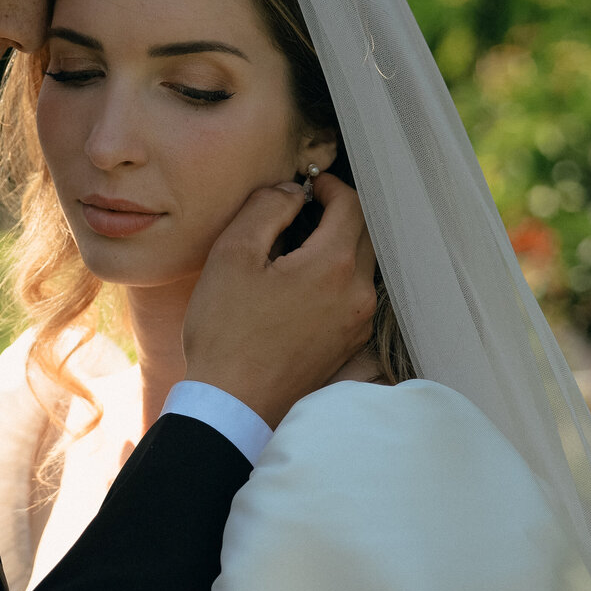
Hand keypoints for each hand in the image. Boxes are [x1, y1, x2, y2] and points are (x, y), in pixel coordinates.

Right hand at [182, 173, 375, 426]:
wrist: (233, 405)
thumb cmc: (227, 332)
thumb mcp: (232, 255)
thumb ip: (267, 209)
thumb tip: (292, 192)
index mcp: (334, 265)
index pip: (352, 204)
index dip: (330, 186)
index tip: (307, 184)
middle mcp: (358, 293)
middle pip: (364, 233)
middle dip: (337, 213)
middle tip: (302, 210)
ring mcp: (357, 323)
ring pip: (361, 265)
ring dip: (337, 246)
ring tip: (297, 247)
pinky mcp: (349, 345)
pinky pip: (353, 296)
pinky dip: (336, 278)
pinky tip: (300, 285)